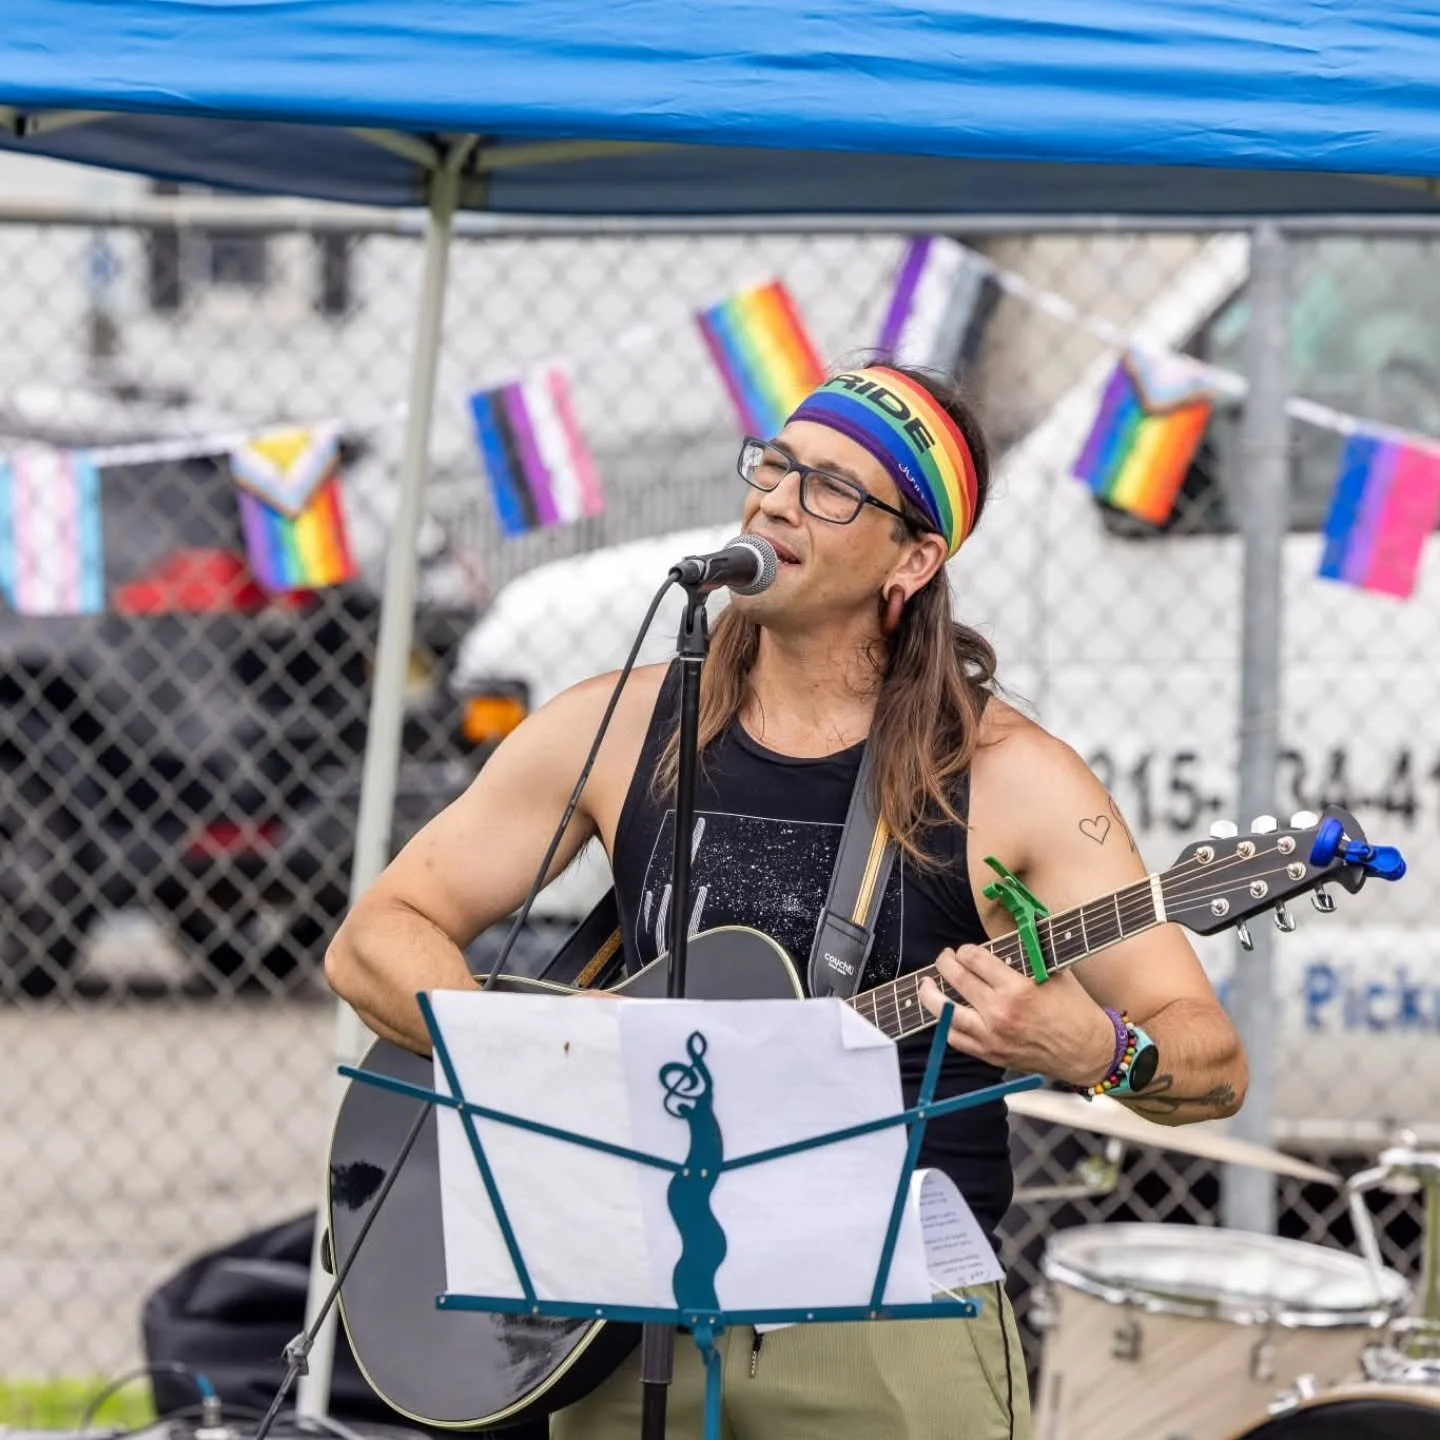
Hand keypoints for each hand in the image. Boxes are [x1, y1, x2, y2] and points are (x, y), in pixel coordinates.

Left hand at [918, 945, 1116, 1087]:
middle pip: (956, 979)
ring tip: (926, 985)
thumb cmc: (1075, 1010)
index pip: (974, 959)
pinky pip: (956, 1039)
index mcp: (1018, 988)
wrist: (1087, 1051)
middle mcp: (1000, 1013)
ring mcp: (992, 1037)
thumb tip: (1015, 925)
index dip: (966, 950)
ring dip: (931, 995)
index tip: (966, 950)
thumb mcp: (1056, 971)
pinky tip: (944, 1014)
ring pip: (945, 1012)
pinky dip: (946, 1025)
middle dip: (945, 962)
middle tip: (945, 958)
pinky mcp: (991, 1055)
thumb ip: (1030, 951)